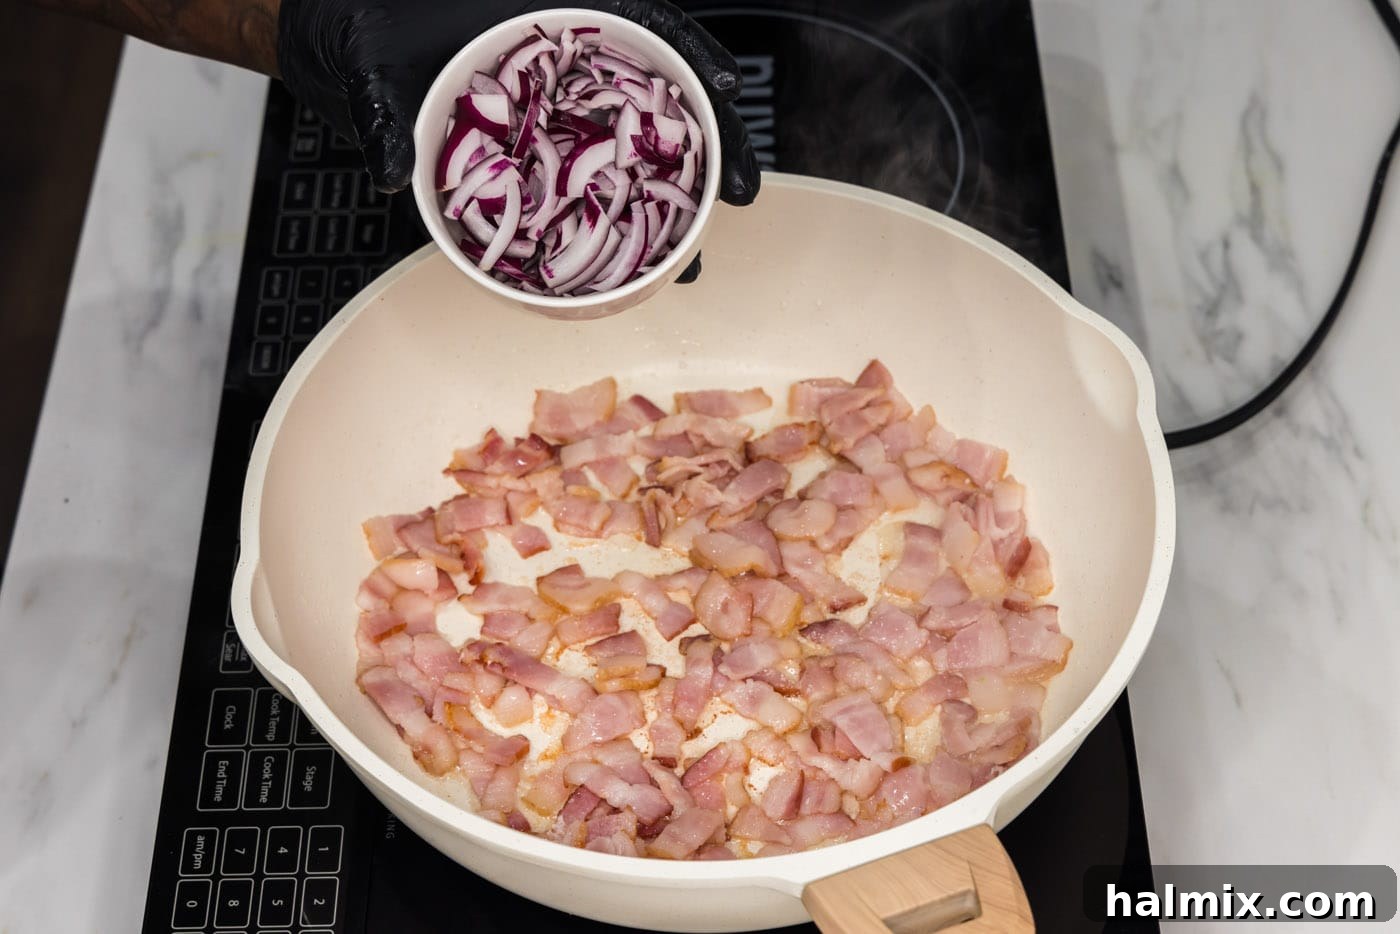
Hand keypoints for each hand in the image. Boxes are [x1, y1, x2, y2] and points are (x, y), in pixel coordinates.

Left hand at [277, 0, 760, 208]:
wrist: (345, 44)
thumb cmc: (366, 32)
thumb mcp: (374, 68)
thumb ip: (386, 109)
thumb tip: (390, 171)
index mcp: (547, 20)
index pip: (643, 24)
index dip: (691, 53)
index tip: (725, 91)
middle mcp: (566, 65)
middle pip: (661, 98)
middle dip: (711, 147)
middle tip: (738, 196)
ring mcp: (561, 113)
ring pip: (637, 149)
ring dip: (675, 201)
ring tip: (692, 255)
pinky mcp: (545, 152)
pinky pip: (596, 185)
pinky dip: (622, 221)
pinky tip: (642, 264)